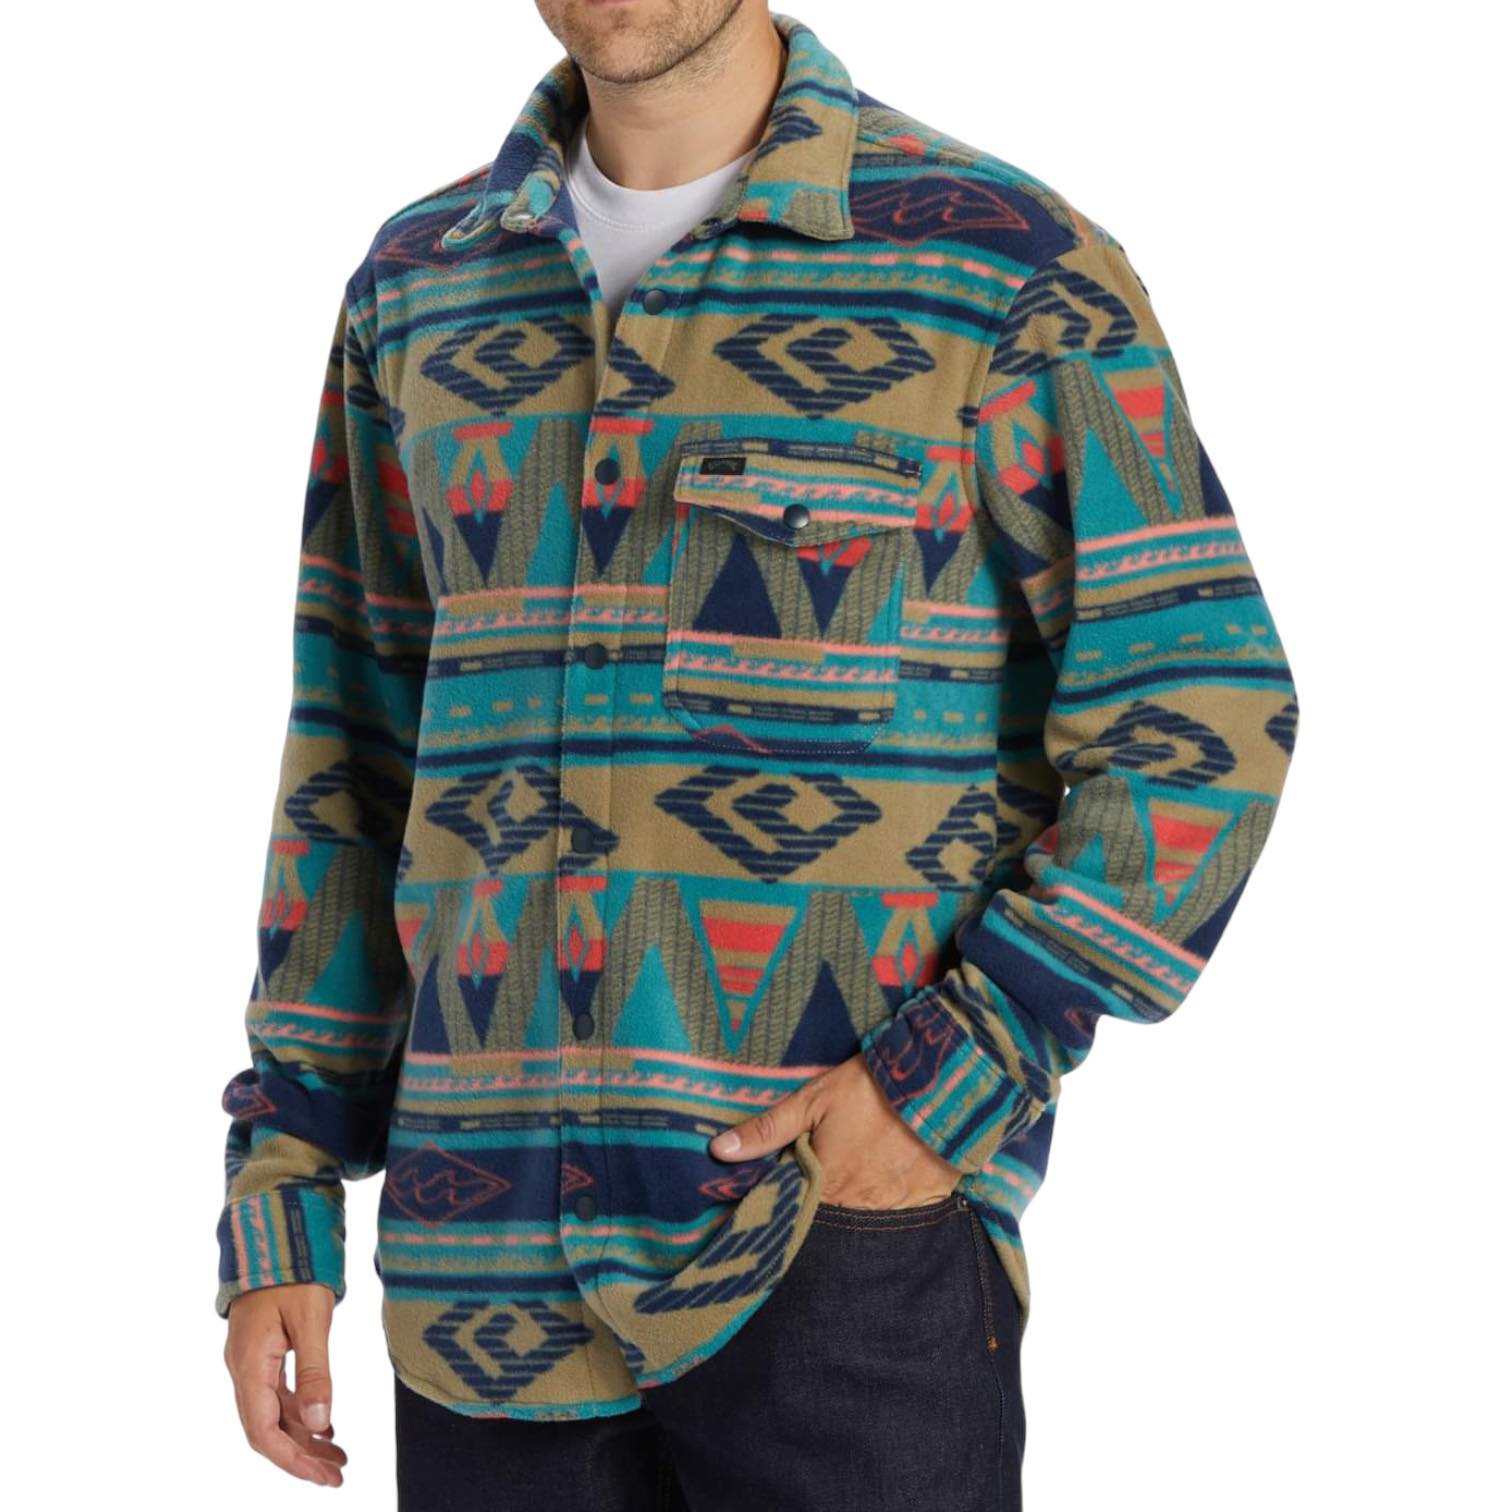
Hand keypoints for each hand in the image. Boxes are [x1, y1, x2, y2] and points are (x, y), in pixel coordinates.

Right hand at [224, 1283, 347, 1486]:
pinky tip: (324, 1424)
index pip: (263, 1430)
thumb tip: (320, 1424)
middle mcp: (243, 1368)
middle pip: (267, 1429)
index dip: (292, 1459)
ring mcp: (250, 1361)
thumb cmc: (294, 1268)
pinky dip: (299, 1413)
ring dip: (303, 1437)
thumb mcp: (312, 1318)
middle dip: (301, 1456)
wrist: (275, 1230)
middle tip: (338, 1475)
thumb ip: (316, 1372)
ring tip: (338, 1455)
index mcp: (250, 1364)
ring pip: (273, 1413)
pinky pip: (276, 1394)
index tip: (323, 1476)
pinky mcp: (261, 1352)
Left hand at [707, 1052, 961, 1207]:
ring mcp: (895, 1208)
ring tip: (853, 1185)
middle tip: (821, 1187)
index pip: (794, 1212)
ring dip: (856, 1209)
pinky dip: (891, 1203)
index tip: (773, 1202)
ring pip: (864, 1220)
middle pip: (830, 1220)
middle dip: (820, 1211)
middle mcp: (858, 1207)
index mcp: (826, 1185)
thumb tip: (719, 1151)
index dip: (785, 1205)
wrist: (943, 1084)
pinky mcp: (927, 1200)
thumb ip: (768, 1129)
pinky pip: (901, 1214)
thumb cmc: (871, 1089)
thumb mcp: (813, 1100)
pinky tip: (886, 1184)